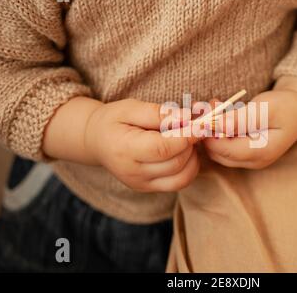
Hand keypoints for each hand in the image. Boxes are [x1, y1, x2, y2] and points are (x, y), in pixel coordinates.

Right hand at [83, 99, 200, 191]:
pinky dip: (189, 168)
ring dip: (192, 157)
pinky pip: (178, 183)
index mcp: (124, 150)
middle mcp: (133, 173)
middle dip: (191, 144)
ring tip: (186, 140)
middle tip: (192, 128)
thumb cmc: (114, 121)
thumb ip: (158, 113)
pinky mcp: (149, 189)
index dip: (186, 136)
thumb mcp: (131, 108)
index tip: (199, 124)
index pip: (163, 148)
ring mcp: (141, 184)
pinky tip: (184, 152)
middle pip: (176, 163)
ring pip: (182, 177)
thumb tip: (186, 118)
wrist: (96, 142)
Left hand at [203, 76, 296, 168]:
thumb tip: (217, 124)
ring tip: (214, 104)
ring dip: (211, 129)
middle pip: (217, 152)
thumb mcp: (266, 108)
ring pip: (218, 150)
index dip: (208, 134)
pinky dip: (217, 130)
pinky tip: (220, 111)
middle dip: (208, 130)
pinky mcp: (244, 154)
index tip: (203, 113)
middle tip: (207, 104)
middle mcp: (253, 161)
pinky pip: (224, 146)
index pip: (224, 150)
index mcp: (261, 152)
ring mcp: (249, 160)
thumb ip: (242, 119)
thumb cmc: (286, 107)